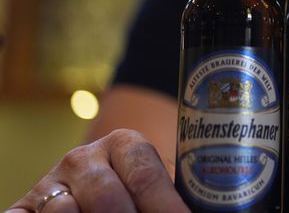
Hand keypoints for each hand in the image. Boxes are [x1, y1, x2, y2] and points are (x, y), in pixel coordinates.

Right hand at [8, 129, 188, 212]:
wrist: (92, 179)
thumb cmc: (136, 189)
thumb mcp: (152, 185)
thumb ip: (171, 197)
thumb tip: (202, 211)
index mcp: (125, 144)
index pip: (146, 176)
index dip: (166, 207)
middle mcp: (84, 158)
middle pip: (107, 198)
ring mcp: (50, 182)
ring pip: (66, 211)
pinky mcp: (24, 206)